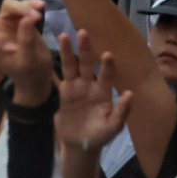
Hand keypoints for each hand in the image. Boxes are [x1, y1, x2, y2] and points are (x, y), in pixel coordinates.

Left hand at [0, 0, 52, 103]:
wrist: (38, 75)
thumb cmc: (29, 72)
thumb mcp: (29, 61)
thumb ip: (27, 40)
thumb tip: (28, 18)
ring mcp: (6, 22)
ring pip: (8, 5)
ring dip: (23, 7)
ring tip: (39, 15)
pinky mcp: (20, 18)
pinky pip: (24, 5)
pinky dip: (31, 4)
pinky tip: (41, 6)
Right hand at [55, 29, 131, 154]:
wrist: (80, 145)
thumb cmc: (100, 136)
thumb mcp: (113, 127)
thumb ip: (121, 112)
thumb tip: (130, 94)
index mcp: (103, 94)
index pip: (106, 76)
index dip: (106, 66)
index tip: (107, 54)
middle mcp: (89, 86)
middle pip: (86, 64)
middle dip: (85, 49)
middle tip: (83, 32)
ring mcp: (75, 88)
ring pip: (70, 66)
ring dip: (67, 52)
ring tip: (64, 36)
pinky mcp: (63, 93)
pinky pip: (58, 78)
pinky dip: (53, 67)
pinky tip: (47, 55)